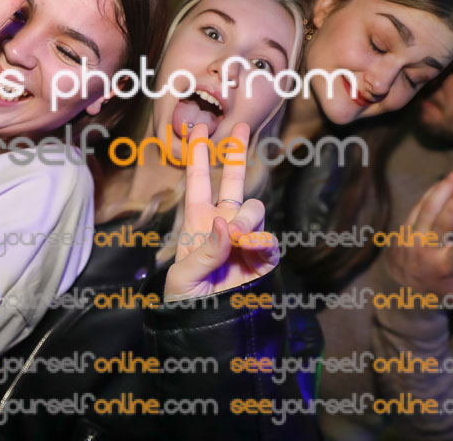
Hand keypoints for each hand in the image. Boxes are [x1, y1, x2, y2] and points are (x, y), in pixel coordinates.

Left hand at [165, 123, 279, 300]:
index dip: (199, 156)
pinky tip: (251, 248)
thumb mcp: (183, 277)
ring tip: (238, 237)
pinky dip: (261, 241)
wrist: (206, 327)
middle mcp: (223, 224)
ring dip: (248, 217)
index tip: (198, 129)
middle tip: (241, 125)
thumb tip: (226, 224)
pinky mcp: (264, 258)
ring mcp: (245, 239)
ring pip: (254, 209)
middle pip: (233, 181)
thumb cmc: (185, 300)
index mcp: (197, 223)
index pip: (198, 183)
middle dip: (237, 152)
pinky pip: (269, 241)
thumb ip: (204, 251)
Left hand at [383, 162, 452, 302]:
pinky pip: (419, 206)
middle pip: (442, 221)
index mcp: (444, 268)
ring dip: (445, 186)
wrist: (399, 291)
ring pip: (428, 207)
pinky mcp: (404, 229)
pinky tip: (447, 179)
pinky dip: (433, 191)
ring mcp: (412, 238)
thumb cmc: (441, 293)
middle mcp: (425, 251)